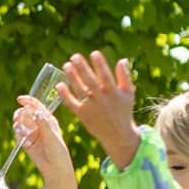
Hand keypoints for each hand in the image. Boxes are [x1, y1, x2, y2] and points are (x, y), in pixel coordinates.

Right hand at [13, 95, 73, 182]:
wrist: (54, 167)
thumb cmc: (58, 150)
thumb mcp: (52, 136)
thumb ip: (43, 124)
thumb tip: (36, 112)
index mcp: (48, 119)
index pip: (36, 106)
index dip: (27, 101)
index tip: (19, 99)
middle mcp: (38, 124)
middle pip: (25, 113)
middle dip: (20, 114)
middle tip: (18, 118)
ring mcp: (31, 133)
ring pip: (19, 123)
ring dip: (18, 126)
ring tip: (22, 133)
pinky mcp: (25, 142)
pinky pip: (17, 135)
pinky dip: (19, 137)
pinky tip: (25, 143)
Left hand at [58, 50, 140, 168]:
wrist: (117, 135)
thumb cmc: (123, 111)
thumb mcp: (128, 93)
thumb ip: (124, 77)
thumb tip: (122, 60)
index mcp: (114, 92)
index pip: (106, 76)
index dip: (100, 65)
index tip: (94, 53)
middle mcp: (102, 99)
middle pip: (90, 81)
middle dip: (82, 68)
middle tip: (74, 56)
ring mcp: (91, 108)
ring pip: (80, 90)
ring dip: (72, 77)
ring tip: (66, 65)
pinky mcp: (83, 115)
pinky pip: (72, 104)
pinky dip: (65, 95)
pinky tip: (59, 84)